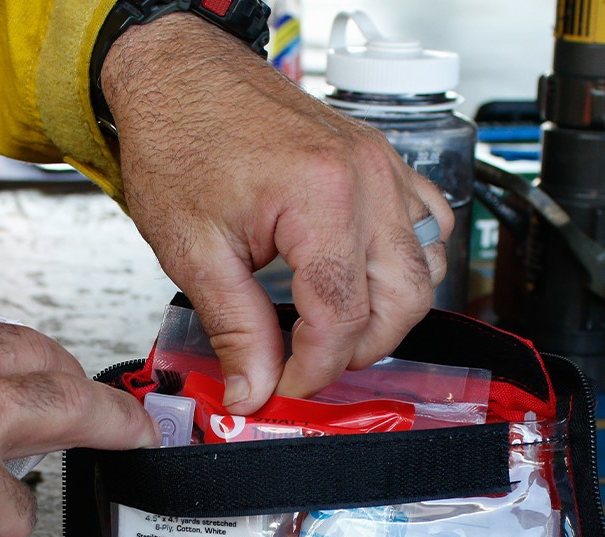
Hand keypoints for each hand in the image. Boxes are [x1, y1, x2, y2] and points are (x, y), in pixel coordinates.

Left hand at [101, 14, 453, 413]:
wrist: (178, 76)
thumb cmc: (179, 140)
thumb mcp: (194, 252)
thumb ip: (235, 329)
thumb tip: (252, 390)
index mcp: (322, 200)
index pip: (344, 318)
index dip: (314, 369)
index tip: (284, 387)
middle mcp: (367, 179)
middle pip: (403, 301)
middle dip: (357, 351)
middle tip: (306, 367)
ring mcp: (382, 166)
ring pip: (425, 268)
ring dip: (386, 313)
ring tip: (329, 332)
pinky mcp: (381, 162)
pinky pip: (426, 226)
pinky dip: (404, 266)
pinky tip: (360, 281)